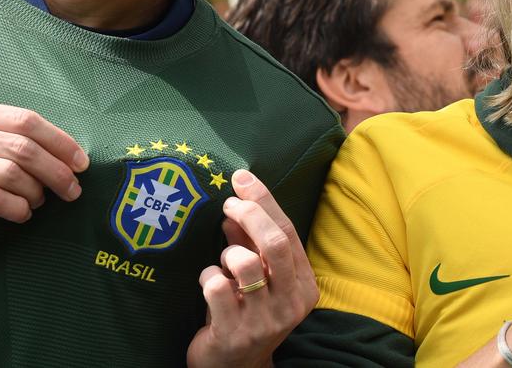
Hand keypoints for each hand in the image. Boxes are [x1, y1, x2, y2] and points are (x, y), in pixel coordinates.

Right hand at [0, 98, 87, 242]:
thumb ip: (3, 135)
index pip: (27, 120)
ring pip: (12, 173)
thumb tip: (60, 151)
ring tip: (40, 201)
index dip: (60, 141)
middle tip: (73, 189)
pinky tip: (22, 214)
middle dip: (57, 170)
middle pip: (24, 147)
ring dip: (36, 192)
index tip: (82, 162)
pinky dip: (17, 208)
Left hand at [187, 170, 317, 367]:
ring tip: (222, 262)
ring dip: (227, 252)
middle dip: (250, 214)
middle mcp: (290, 303)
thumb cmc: (247, 313)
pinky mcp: (235, 333)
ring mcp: (265, 320)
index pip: (288, 231)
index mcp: (303, 285)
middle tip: (227, 204)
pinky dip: (207, 276)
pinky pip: (216, 286)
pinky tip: (208, 284)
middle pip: (276, 243)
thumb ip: (250, 244)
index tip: (241, 179)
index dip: (264, 200)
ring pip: (245, 263)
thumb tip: (236, 208)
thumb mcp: (257, 278)